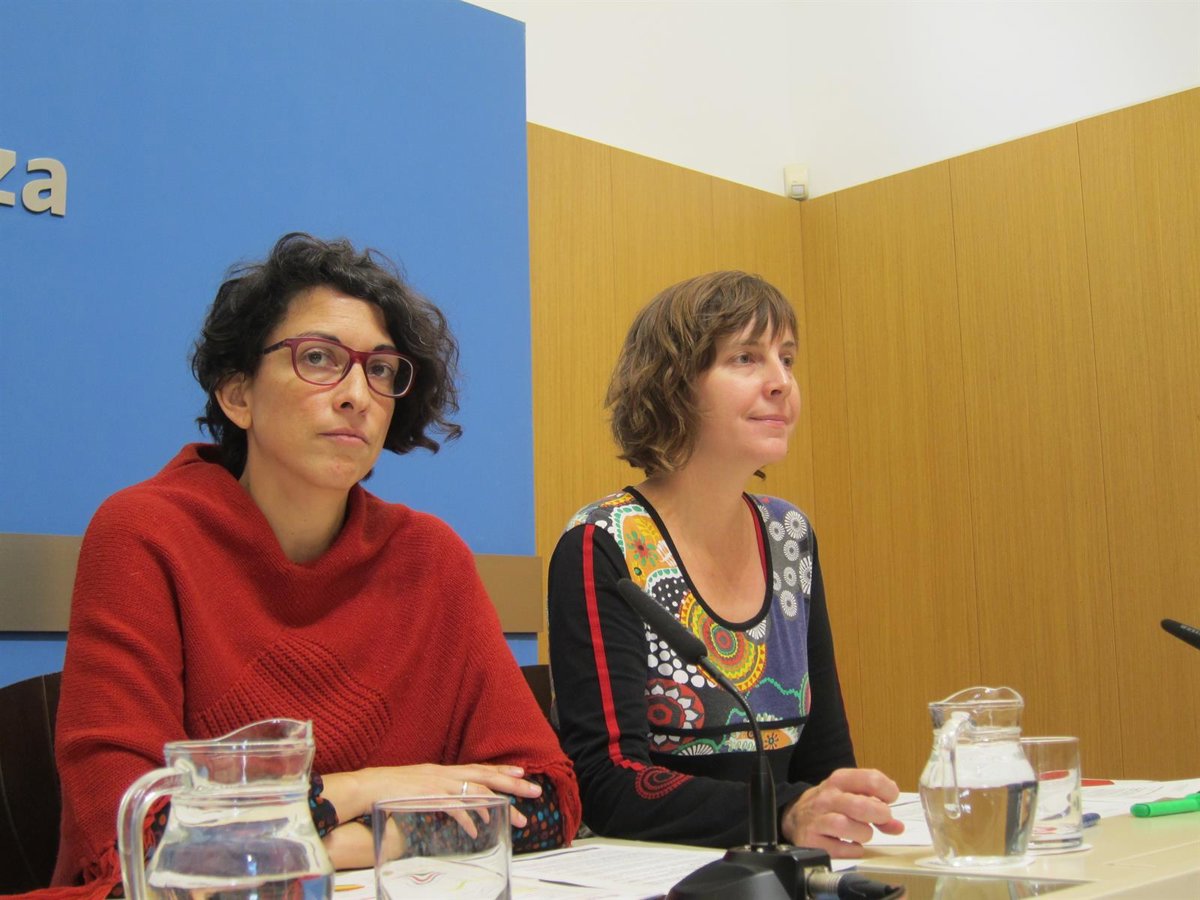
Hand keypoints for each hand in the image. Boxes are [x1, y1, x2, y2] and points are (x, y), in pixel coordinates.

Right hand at [322, 762, 541, 828]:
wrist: (366, 787)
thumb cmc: (391, 788)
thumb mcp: (420, 786)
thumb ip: (439, 792)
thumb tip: (457, 804)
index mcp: (443, 770)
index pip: (479, 768)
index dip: (501, 770)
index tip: (523, 773)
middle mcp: (444, 773)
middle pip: (485, 777)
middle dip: (513, 785)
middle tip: (535, 792)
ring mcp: (437, 784)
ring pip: (476, 792)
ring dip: (499, 805)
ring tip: (518, 817)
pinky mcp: (428, 797)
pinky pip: (453, 807)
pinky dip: (468, 818)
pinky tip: (479, 828)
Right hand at [780, 768, 903, 857]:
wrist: (795, 816)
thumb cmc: (830, 805)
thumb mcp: (850, 795)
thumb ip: (877, 807)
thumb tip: (897, 826)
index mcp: (840, 780)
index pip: (870, 779)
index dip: (888, 791)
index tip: (890, 800)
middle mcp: (827, 797)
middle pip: (860, 805)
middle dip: (880, 815)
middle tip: (882, 819)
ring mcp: (817, 818)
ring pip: (846, 825)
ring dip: (863, 833)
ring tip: (863, 833)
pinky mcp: (811, 839)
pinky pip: (839, 849)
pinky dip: (851, 850)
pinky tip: (851, 845)